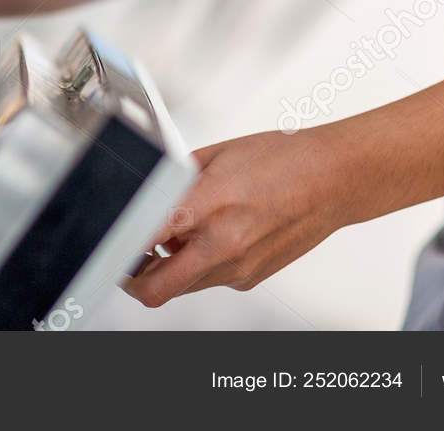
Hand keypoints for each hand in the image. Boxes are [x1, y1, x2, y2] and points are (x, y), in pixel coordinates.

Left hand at [123, 129, 348, 305]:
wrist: (334, 180)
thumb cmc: (280, 158)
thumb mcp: (217, 155)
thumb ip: (176, 182)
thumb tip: (145, 198)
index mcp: (211, 205)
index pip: (146, 238)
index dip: (119, 242)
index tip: (109, 237)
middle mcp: (224, 245)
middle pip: (155, 288)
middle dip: (131, 278)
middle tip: (125, 258)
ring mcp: (238, 268)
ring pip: (180, 287)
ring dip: (166, 269)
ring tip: (175, 235)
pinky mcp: (249, 279)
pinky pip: (207, 280)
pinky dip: (197, 265)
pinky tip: (211, 235)